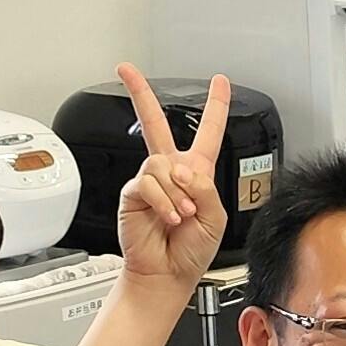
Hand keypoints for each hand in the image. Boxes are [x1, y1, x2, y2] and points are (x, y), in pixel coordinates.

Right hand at [115, 64, 236, 294]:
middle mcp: (171, 171)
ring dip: (177, 192)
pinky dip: (163, 201)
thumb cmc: (193, 250)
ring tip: (182, 214)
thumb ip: (205, 188)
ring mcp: (150, 181)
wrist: (168, 274)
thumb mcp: (216, 217)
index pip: (208, 131)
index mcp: (197, 172)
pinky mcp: (133, 194)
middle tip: (125, 70)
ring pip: (161, 164)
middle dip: (140, 94)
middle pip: (155, 123)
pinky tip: (169, 217)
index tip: (220, 81)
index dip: (216, 105)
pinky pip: (148, 183)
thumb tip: (181, 170)